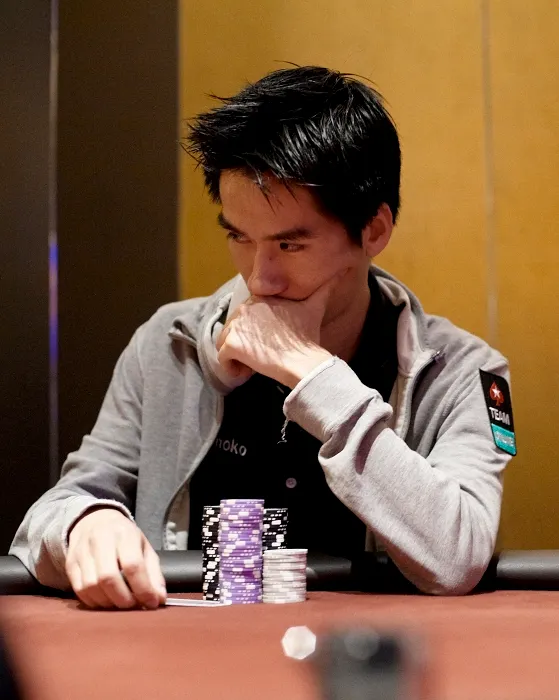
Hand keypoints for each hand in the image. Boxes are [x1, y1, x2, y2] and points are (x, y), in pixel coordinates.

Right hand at [66, 507, 165, 609]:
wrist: (93, 520)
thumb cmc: (123, 537)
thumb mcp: (144, 547)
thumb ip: (153, 573)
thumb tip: (159, 599)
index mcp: (124, 534)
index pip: (132, 565)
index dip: (143, 589)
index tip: (152, 602)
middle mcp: (101, 540)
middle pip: (109, 578)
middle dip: (124, 599)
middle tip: (134, 606)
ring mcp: (82, 551)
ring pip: (91, 586)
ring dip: (108, 603)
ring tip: (120, 604)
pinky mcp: (70, 563)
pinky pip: (79, 590)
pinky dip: (94, 602)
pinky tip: (105, 600)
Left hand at [217, 274, 340, 387]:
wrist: (303, 361)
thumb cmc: (308, 337)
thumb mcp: (315, 307)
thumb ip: (325, 287)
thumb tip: (344, 270)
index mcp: (260, 296)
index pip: (245, 316)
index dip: (254, 331)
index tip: (268, 342)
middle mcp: (245, 306)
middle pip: (234, 328)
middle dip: (246, 343)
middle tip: (265, 354)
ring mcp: (237, 325)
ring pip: (226, 342)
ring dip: (238, 355)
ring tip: (257, 363)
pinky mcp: (232, 344)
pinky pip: (222, 358)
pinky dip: (232, 368)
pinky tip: (248, 372)